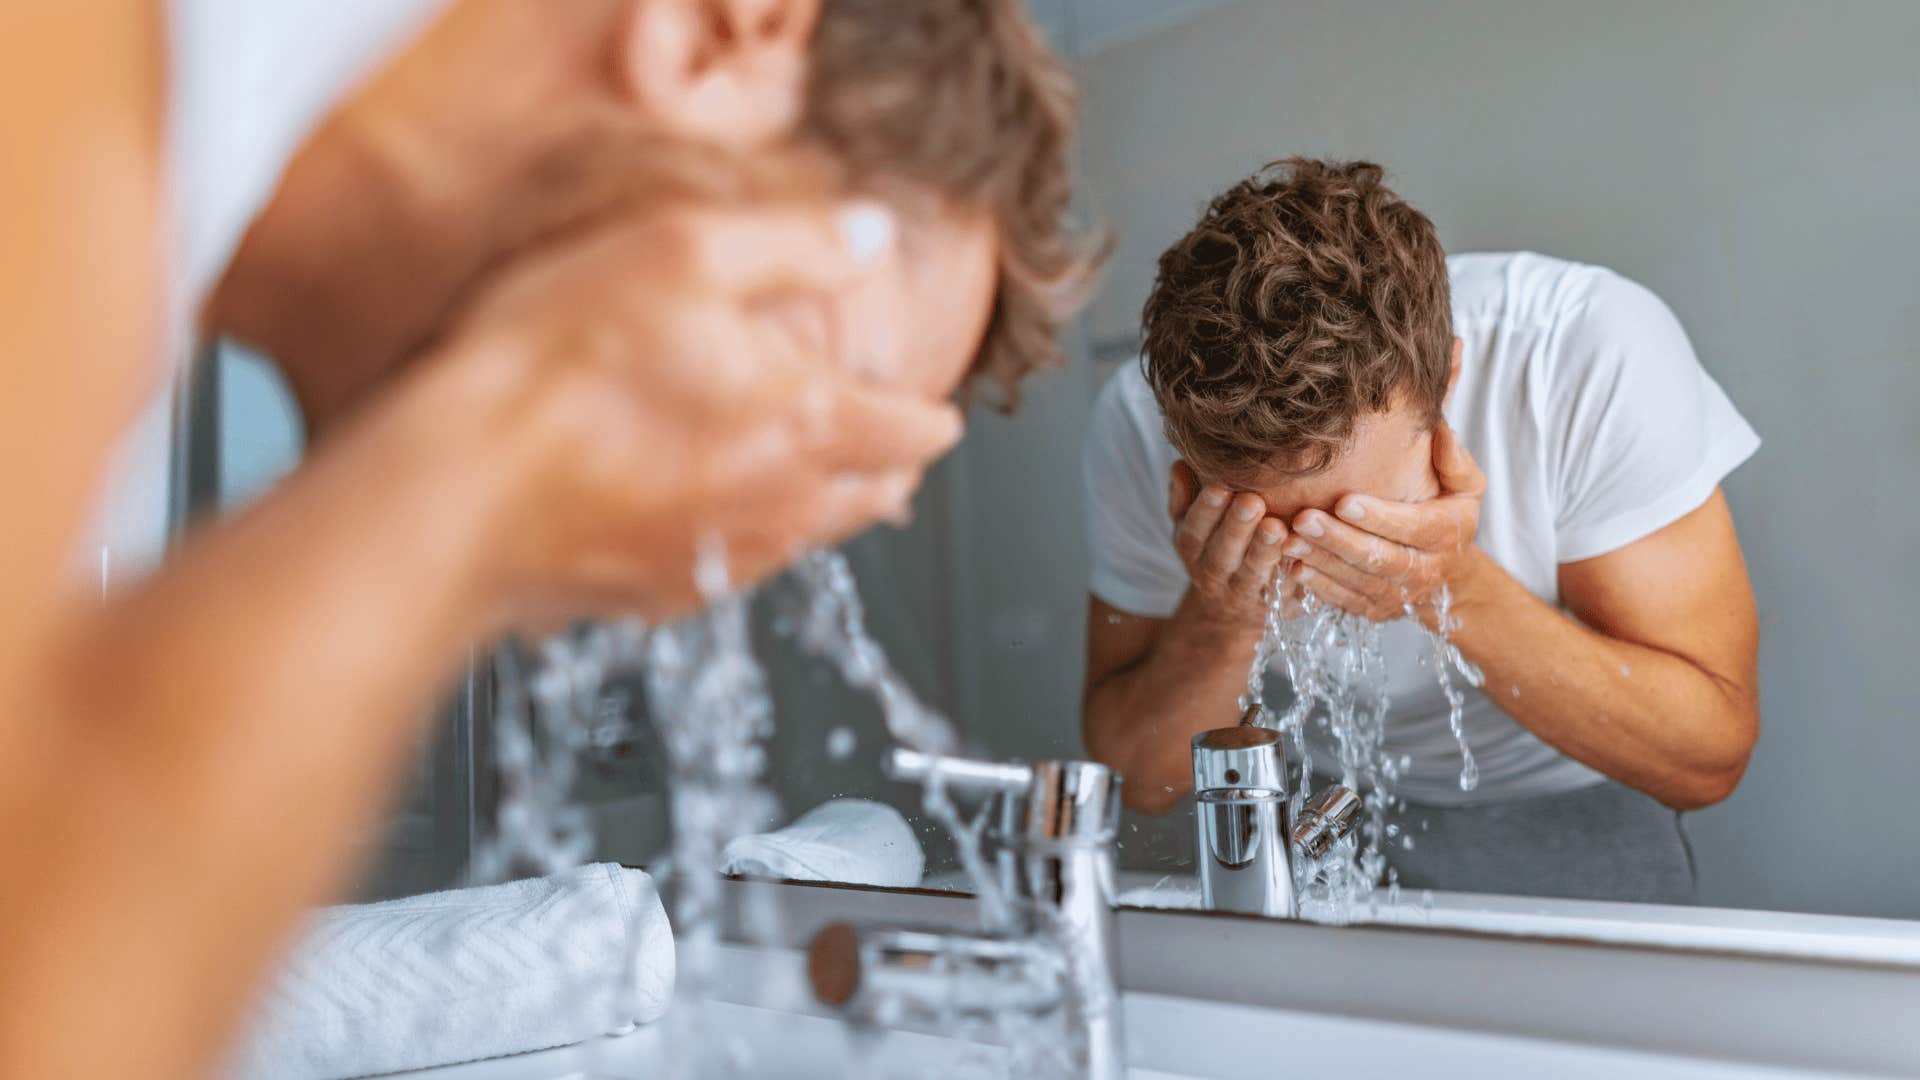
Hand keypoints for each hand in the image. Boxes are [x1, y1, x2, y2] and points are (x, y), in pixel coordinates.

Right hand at [425, 198, 964, 624]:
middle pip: (871, 499)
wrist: (460, 488)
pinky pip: (733, 572)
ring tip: (833, 495)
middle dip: (891, 473)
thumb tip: (870, 235)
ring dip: (829, 513)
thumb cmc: (557, 365)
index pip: (909, 431)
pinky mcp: (657, 596)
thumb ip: (794, 243)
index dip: (933, 419)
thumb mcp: (682, 252)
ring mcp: (719, 560)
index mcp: (802, 420)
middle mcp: (778, 503)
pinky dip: (749, 545)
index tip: (941, 416)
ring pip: (810, 543)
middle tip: (897, 460)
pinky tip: (725, 528)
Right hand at [1167, 460, 1290, 629]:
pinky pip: (1286, 593)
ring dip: (1265, 551)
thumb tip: (1180, 465)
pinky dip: (1295, 576)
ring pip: (1253, 574)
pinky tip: (1305, 553)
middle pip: (1223, 554)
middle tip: (1252, 502)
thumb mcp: (1192, 524)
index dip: (1205, 510)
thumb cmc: (1215, 547)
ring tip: (1277, 527)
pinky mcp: (1275, 607)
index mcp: (1193, 550)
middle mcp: (1214, 574)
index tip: (1219, 487)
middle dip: (1237, 528)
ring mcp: (1244, 593)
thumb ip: (1184, 497)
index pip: (1194, 531)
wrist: (1231, 609)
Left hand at [1282, 424, 1485, 623]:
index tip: (1343, 501)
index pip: (1411, 526)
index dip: (1377, 517)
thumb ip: (1455, 463)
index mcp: (1445, 534)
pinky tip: (1293, 568)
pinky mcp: (1377, 609)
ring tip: (1289, 542)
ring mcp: (1399, 594)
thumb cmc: (1448, 514)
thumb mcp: (1464, 487)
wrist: (1451, 573)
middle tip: (1303, 519)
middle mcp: (1424, 570)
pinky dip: (1319, 587)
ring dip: (1321, 562)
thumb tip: (1443, 433)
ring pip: (1356, 580)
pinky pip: (1345, 600)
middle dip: (1338, 539)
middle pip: (1378, 557)